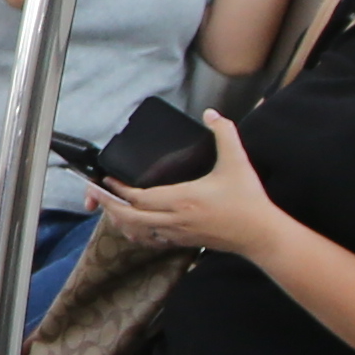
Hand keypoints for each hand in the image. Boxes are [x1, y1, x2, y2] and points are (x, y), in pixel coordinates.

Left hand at [93, 110, 282, 259]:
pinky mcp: (183, 241)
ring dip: (120, 220)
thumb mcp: (237, 161)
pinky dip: (136, 231)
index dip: (119, 190)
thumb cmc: (248, 200)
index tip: (107, 179)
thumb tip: (211, 113)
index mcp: (183, 199)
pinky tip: (134, 223)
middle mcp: (175, 218)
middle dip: (108, 206)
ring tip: (110, 206)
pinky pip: (151, 239)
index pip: (139, 197)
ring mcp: (178, 233)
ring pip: (138, 231)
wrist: (260, 234)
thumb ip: (224, 133)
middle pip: (129, 217)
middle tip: (94, 194)